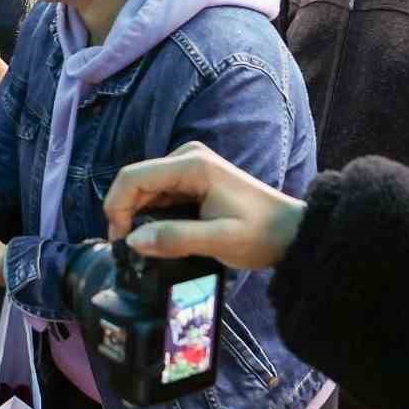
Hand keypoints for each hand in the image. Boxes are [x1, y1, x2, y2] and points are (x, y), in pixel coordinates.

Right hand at [103, 142, 304, 270]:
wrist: (292, 231)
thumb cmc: (261, 234)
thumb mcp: (219, 241)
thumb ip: (175, 239)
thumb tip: (132, 241)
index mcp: (191, 165)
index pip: (133, 177)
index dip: (117, 208)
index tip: (120, 243)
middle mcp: (186, 157)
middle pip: (136, 182)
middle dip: (126, 215)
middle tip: (130, 251)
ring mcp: (189, 166)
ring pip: (145, 189)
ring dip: (139, 216)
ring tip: (146, 247)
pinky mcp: (192, 178)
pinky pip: (159, 194)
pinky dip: (152, 214)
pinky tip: (160, 236)